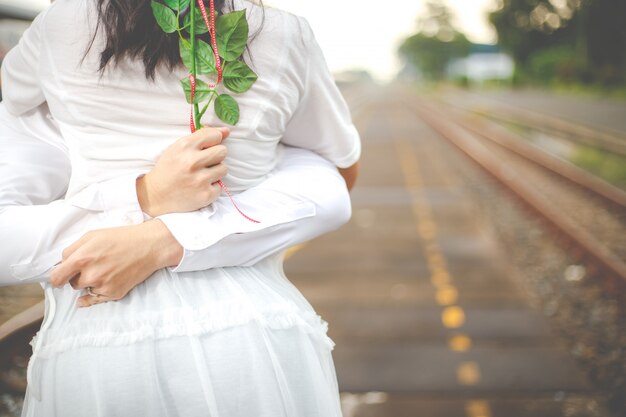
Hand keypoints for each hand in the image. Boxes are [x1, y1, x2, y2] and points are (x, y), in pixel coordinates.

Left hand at [49, 219, 182, 307]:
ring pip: (85, 290)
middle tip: (93, 266)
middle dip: (78, 276)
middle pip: (72, 283)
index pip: (56, 278)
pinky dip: (95, 294)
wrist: (149, 246)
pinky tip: (94, 291)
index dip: (57, 277)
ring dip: (90, 283)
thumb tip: (61, 265)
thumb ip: (72, 250)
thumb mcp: (92, 235)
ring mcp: (102, 286)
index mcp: (81, 259)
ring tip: (105, 270)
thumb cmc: (121, 238)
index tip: (62, 276)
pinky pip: (95, 299)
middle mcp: (90, 275)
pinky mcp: (114, 294)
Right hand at [136, 127, 229, 216]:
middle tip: (205, 162)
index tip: (207, 147)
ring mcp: (200, 179)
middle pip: (222, 151)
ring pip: (224, 168)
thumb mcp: (179, 147)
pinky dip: (212, 186)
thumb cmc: (170, 168)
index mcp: (185, 146)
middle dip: (216, 156)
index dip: (213, 141)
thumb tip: (226, 131)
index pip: (215, 136)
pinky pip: (220, 185)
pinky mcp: (206, 194)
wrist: (156, 194)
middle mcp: (193, 161)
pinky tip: (200, 187)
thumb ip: (203, 136)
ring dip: (215, 171)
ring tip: (202, 175)